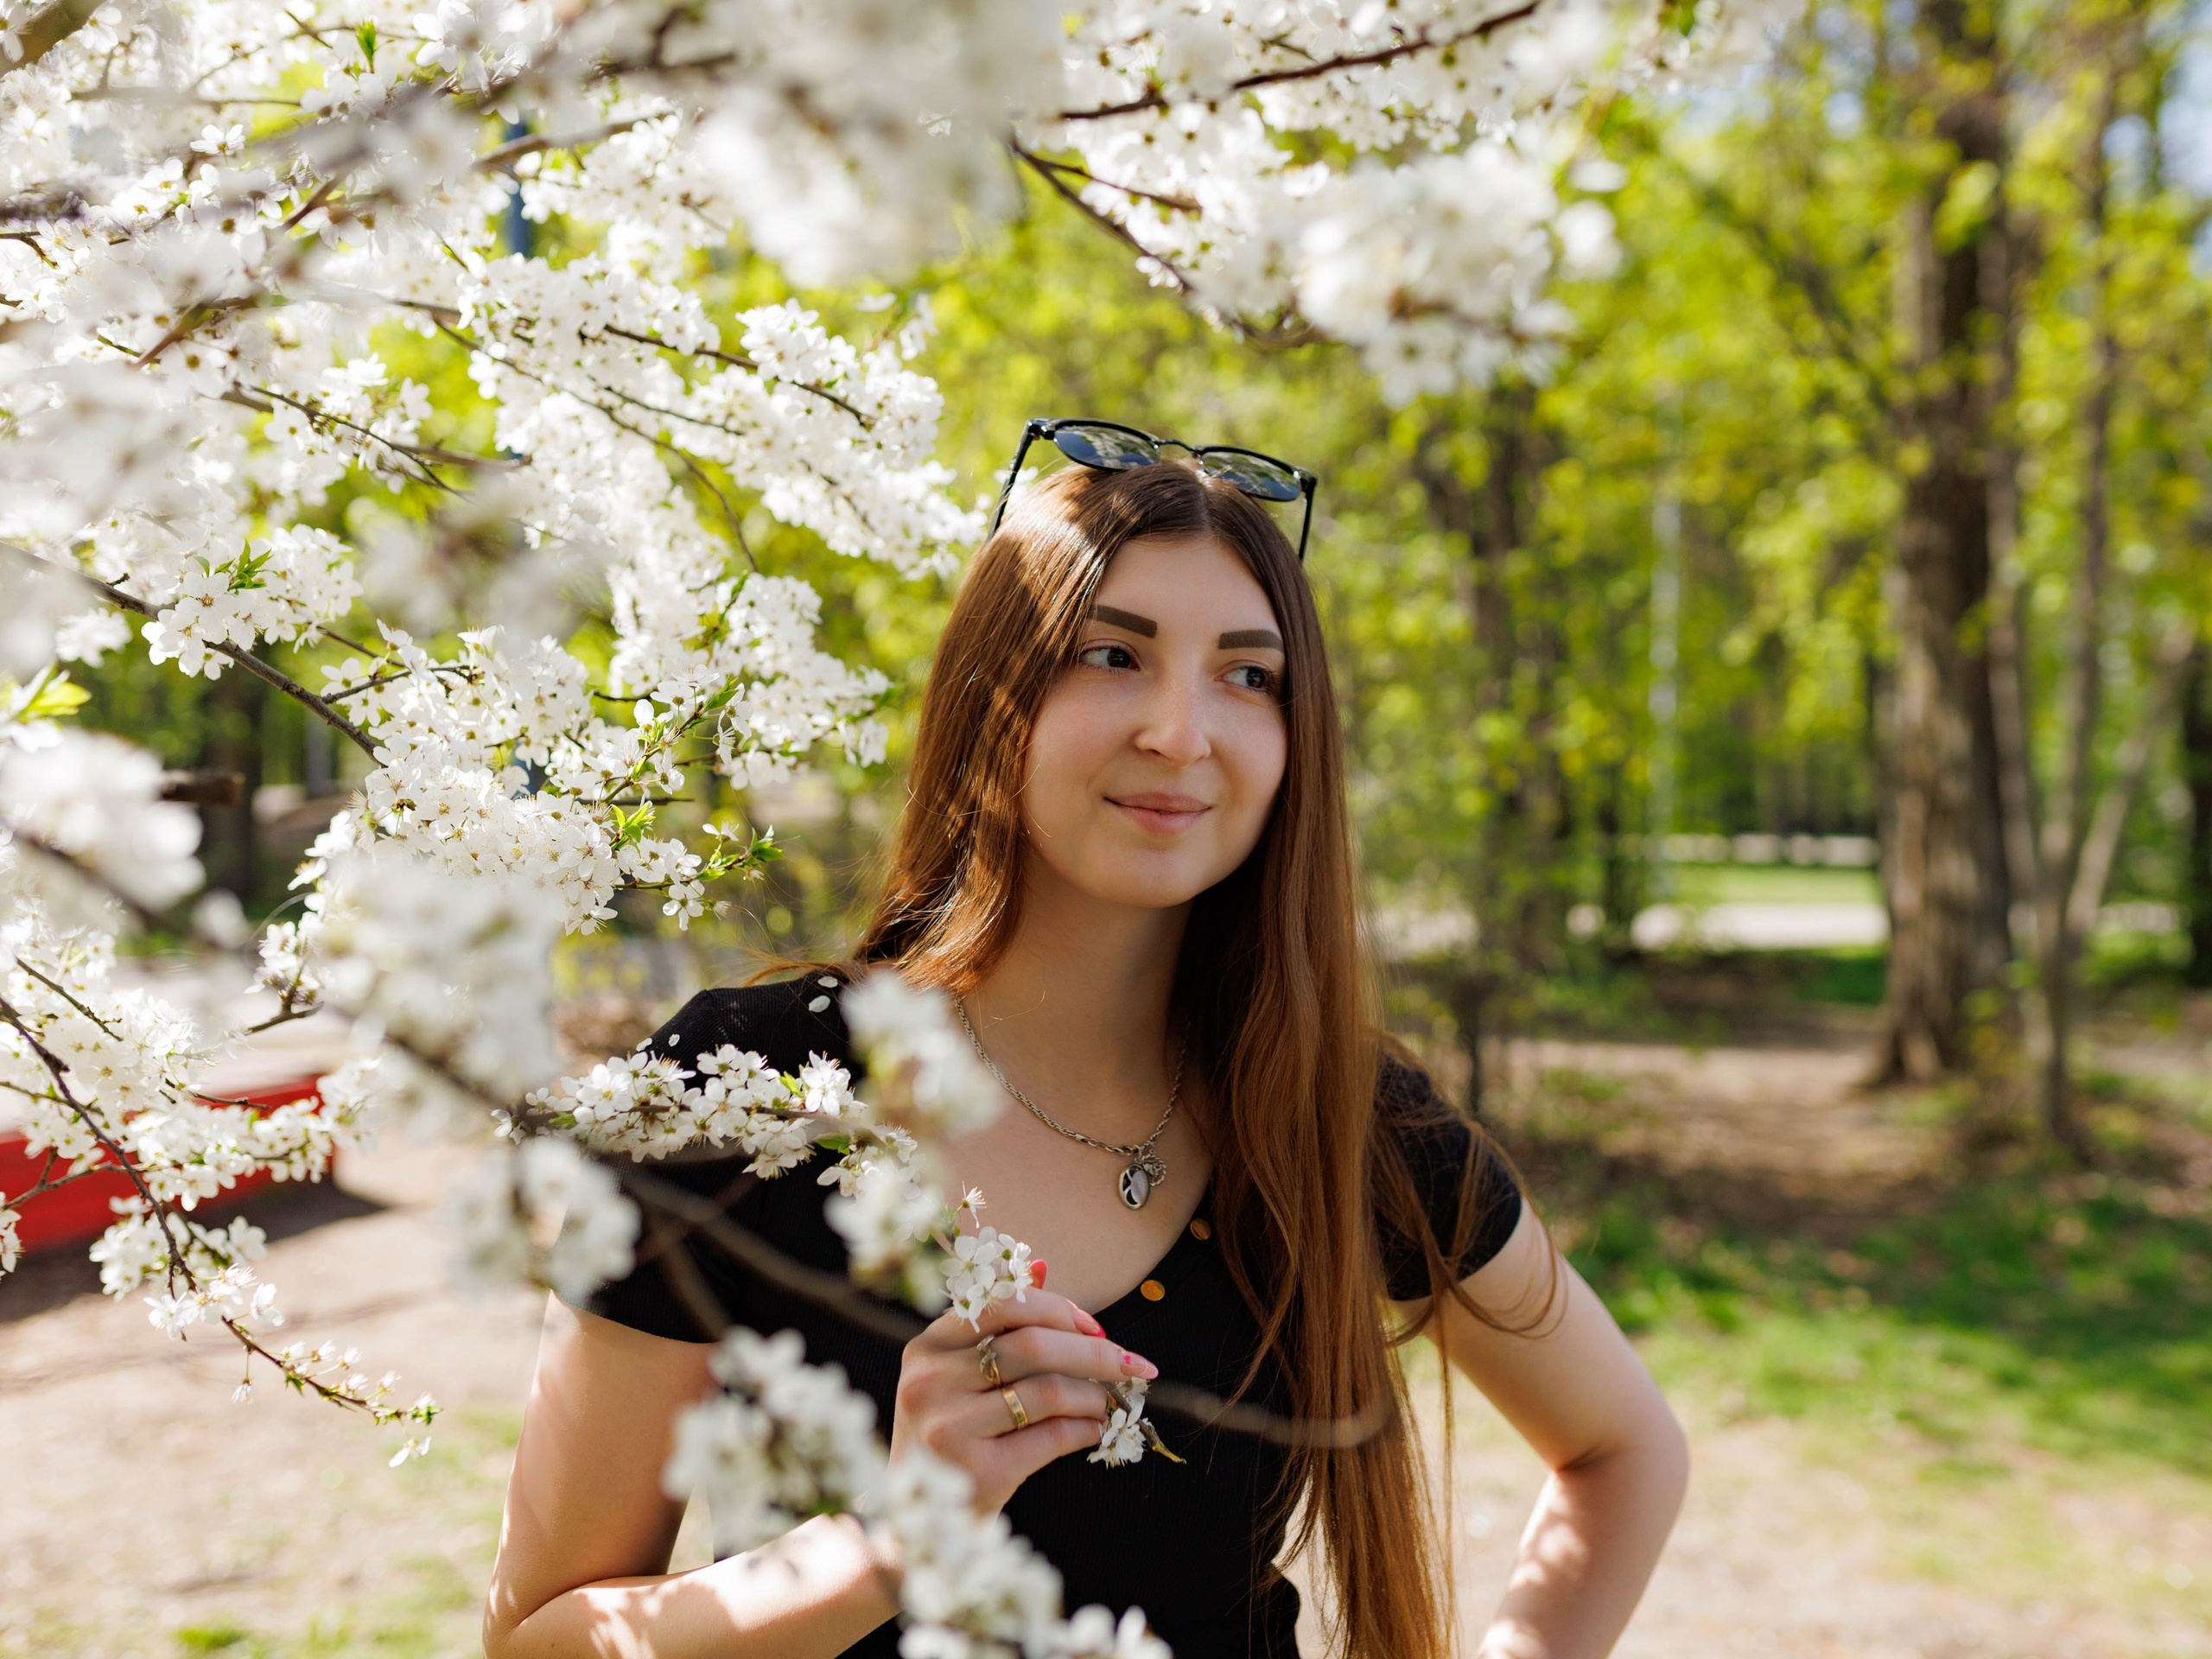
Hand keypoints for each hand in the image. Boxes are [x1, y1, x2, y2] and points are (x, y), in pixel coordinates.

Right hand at [886, 1264, 1159, 1515]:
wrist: (923, 1519)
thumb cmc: (951, 1435)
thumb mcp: (958, 1376)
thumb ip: (997, 1323)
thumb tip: (1041, 1265)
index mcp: (927, 1347)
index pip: (1005, 1306)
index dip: (1060, 1310)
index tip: (1097, 1328)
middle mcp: (931, 1382)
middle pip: (1034, 1346)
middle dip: (1095, 1352)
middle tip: (1133, 1363)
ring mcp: (950, 1429)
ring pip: (1048, 1392)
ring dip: (1093, 1395)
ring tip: (1110, 1402)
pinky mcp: (978, 1472)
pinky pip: (1052, 1437)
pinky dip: (1084, 1428)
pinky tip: (1095, 1429)